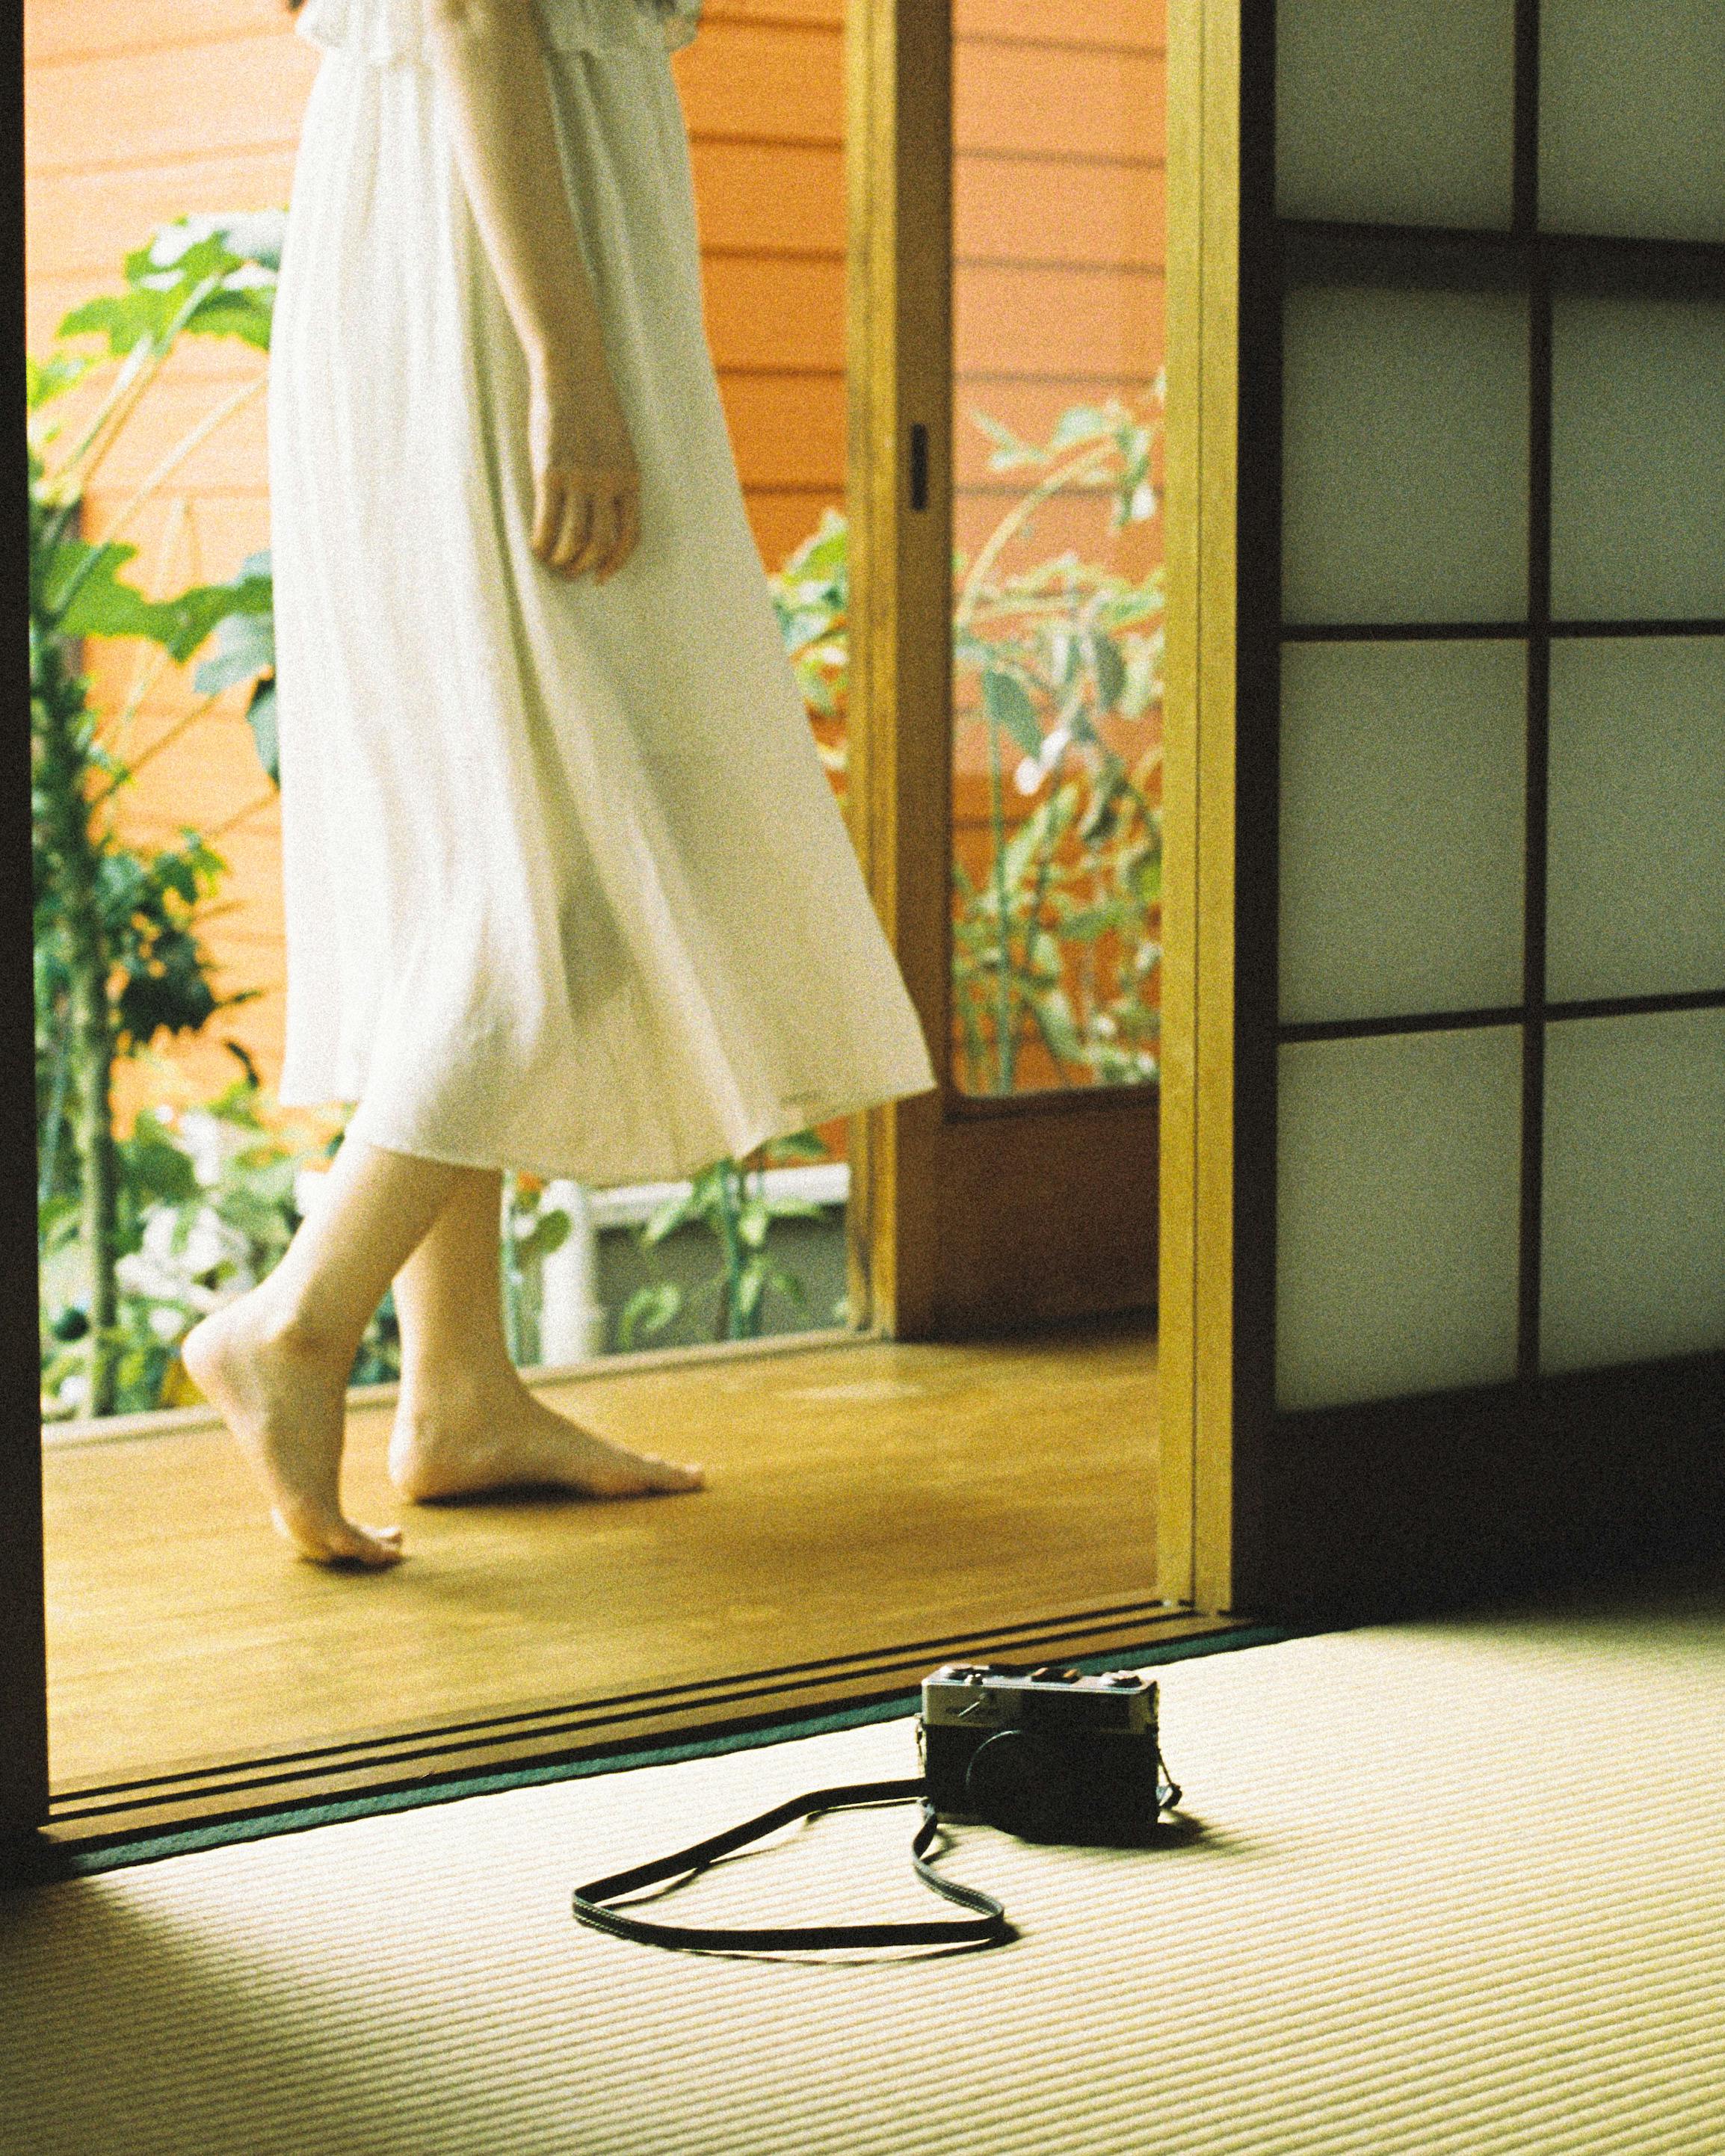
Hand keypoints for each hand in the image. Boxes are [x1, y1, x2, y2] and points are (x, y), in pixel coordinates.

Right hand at [527, 361, 640, 582]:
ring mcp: (581, 479)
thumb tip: (600, 513)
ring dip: (561, 559)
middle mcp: (609, 484)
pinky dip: (541, 542)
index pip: (630, 537)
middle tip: (568, 574)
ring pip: (575, 539)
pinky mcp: (551, 472)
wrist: (572, 373)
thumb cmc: (592, 407)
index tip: (601, 577)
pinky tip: (535, 547)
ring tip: (550, 563)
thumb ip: (614, 478)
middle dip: (583, 566)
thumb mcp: (617, 446)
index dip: (615, 563)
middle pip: (600, 543)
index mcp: (630, 479)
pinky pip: (548, 522)